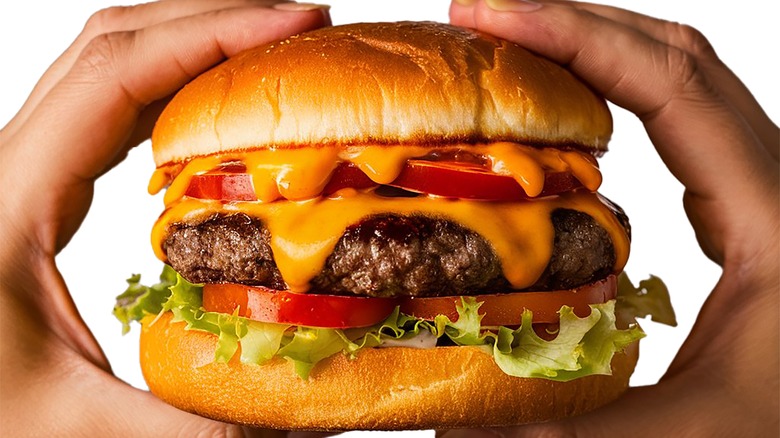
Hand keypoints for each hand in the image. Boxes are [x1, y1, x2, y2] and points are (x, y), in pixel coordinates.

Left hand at [0, 1, 329, 435]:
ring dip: (192, 42)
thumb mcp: (75, 425)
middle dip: (214, 18)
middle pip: (113, 41)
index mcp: (9, 199)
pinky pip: (109, 106)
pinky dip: (171, 85)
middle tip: (300, 24)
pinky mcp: (38, 186)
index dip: (212, 35)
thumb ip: (193, 425)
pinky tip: (216, 108)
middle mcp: (12, 164)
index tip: (293, 22)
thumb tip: (301, 424)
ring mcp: (24, 168)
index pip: (118, 76)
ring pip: (108, 64)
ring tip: (270, 47)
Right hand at [445, 0, 777, 435]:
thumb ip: (566, 433)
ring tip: (511, 43)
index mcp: (777, 221)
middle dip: (572, 22)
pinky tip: (567, 106)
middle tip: (482, 17)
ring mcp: (760, 183)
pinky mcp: (741, 198)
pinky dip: (615, 85)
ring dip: (594, 45)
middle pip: (676, 55)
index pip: (674, 87)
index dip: (577, 39)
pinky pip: (679, 111)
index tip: (495, 17)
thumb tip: (454, 422)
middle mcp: (777, 181)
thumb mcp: (687, 435)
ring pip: (682, 74)